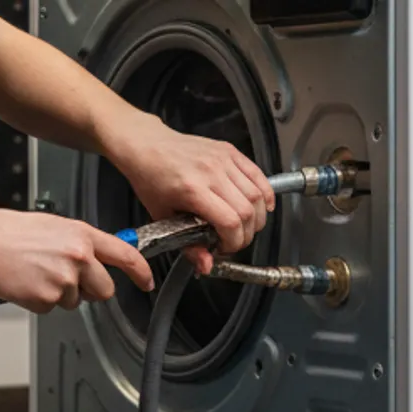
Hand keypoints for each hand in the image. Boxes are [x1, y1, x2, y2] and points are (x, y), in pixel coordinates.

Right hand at [0, 209, 153, 313]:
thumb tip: (100, 258)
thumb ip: (82, 243)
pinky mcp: (47, 298)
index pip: (126, 255)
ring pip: (76, 300)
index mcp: (83, 236)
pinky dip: (39, 300)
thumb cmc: (12, 233)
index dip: (141, 272)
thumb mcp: (56, 227)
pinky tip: (26, 283)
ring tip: (37, 273)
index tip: (146, 282)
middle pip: (105, 290)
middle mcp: (79, 257)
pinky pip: (51, 307)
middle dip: (91, 290)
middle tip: (67, 279)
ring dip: (60, 293)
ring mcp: (64, 279)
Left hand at [103, 113, 274, 273]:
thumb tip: (206, 265)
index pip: (230, 222)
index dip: (234, 242)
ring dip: (257, 217)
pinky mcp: (230, 152)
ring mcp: (223, 160)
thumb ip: (187, 246)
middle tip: (235, 240)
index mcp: (192, 189)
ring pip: (257, 195)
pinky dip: (265, 194)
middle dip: (246, 234)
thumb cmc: (151, 177)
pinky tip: (262, 206)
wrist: (146, 145)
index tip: (224, 247)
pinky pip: (258, 175)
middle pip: (248, 211)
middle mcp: (210, 172)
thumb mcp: (162, 217)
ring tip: (245, 226)